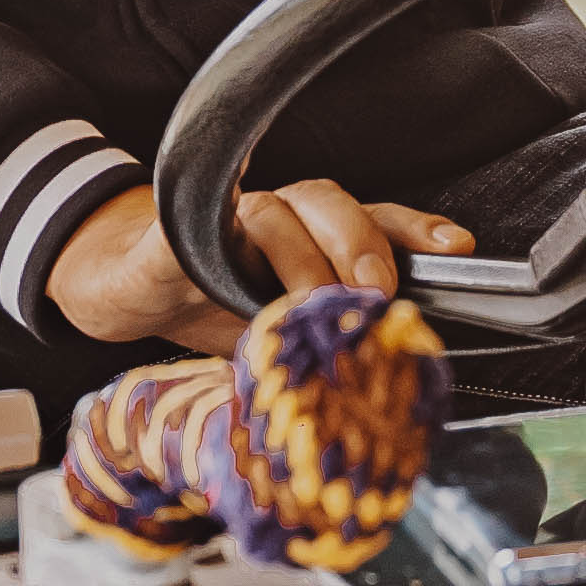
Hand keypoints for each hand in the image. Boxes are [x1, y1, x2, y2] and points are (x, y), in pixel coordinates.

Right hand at [48, 176, 472, 348]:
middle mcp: (280, 215)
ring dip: (299, 261)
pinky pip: (195, 214)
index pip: (377, 219)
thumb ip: (336, 336)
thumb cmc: (215, 304)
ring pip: (276, 212)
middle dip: (362, 245)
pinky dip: (213, 218)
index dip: (417, 230)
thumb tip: (395, 382)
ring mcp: (228, 221)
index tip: (458, 247)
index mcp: (316, 235)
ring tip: (304, 305)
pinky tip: (230, 223)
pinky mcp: (172, 236)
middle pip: (333, 204)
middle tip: (373, 292)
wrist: (127, 292)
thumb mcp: (292, 327)